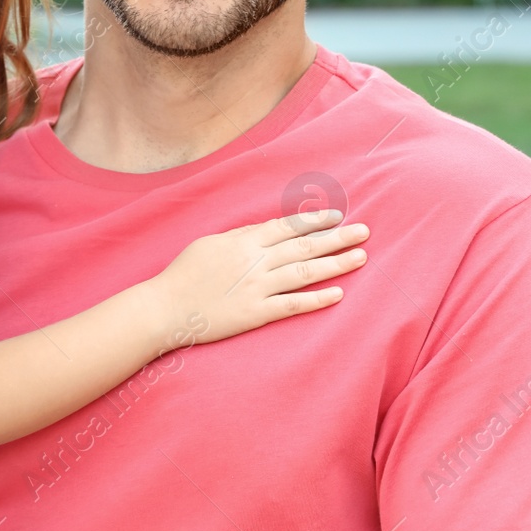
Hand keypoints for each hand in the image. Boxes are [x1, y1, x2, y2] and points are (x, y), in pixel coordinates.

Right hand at [150, 209, 368, 347]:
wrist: (166, 308)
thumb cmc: (184, 273)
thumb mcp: (211, 243)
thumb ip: (241, 237)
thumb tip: (267, 231)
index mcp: (245, 241)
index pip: (288, 227)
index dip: (314, 221)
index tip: (337, 217)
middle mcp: (256, 262)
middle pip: (304, 247)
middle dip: (336, 238)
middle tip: (364, 232)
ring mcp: (258, 288)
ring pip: (305, 273)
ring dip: (335, 265)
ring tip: (360, 257)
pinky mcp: (256, 314)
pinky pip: (293, 305)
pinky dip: (317, 300)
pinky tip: (338, 295)